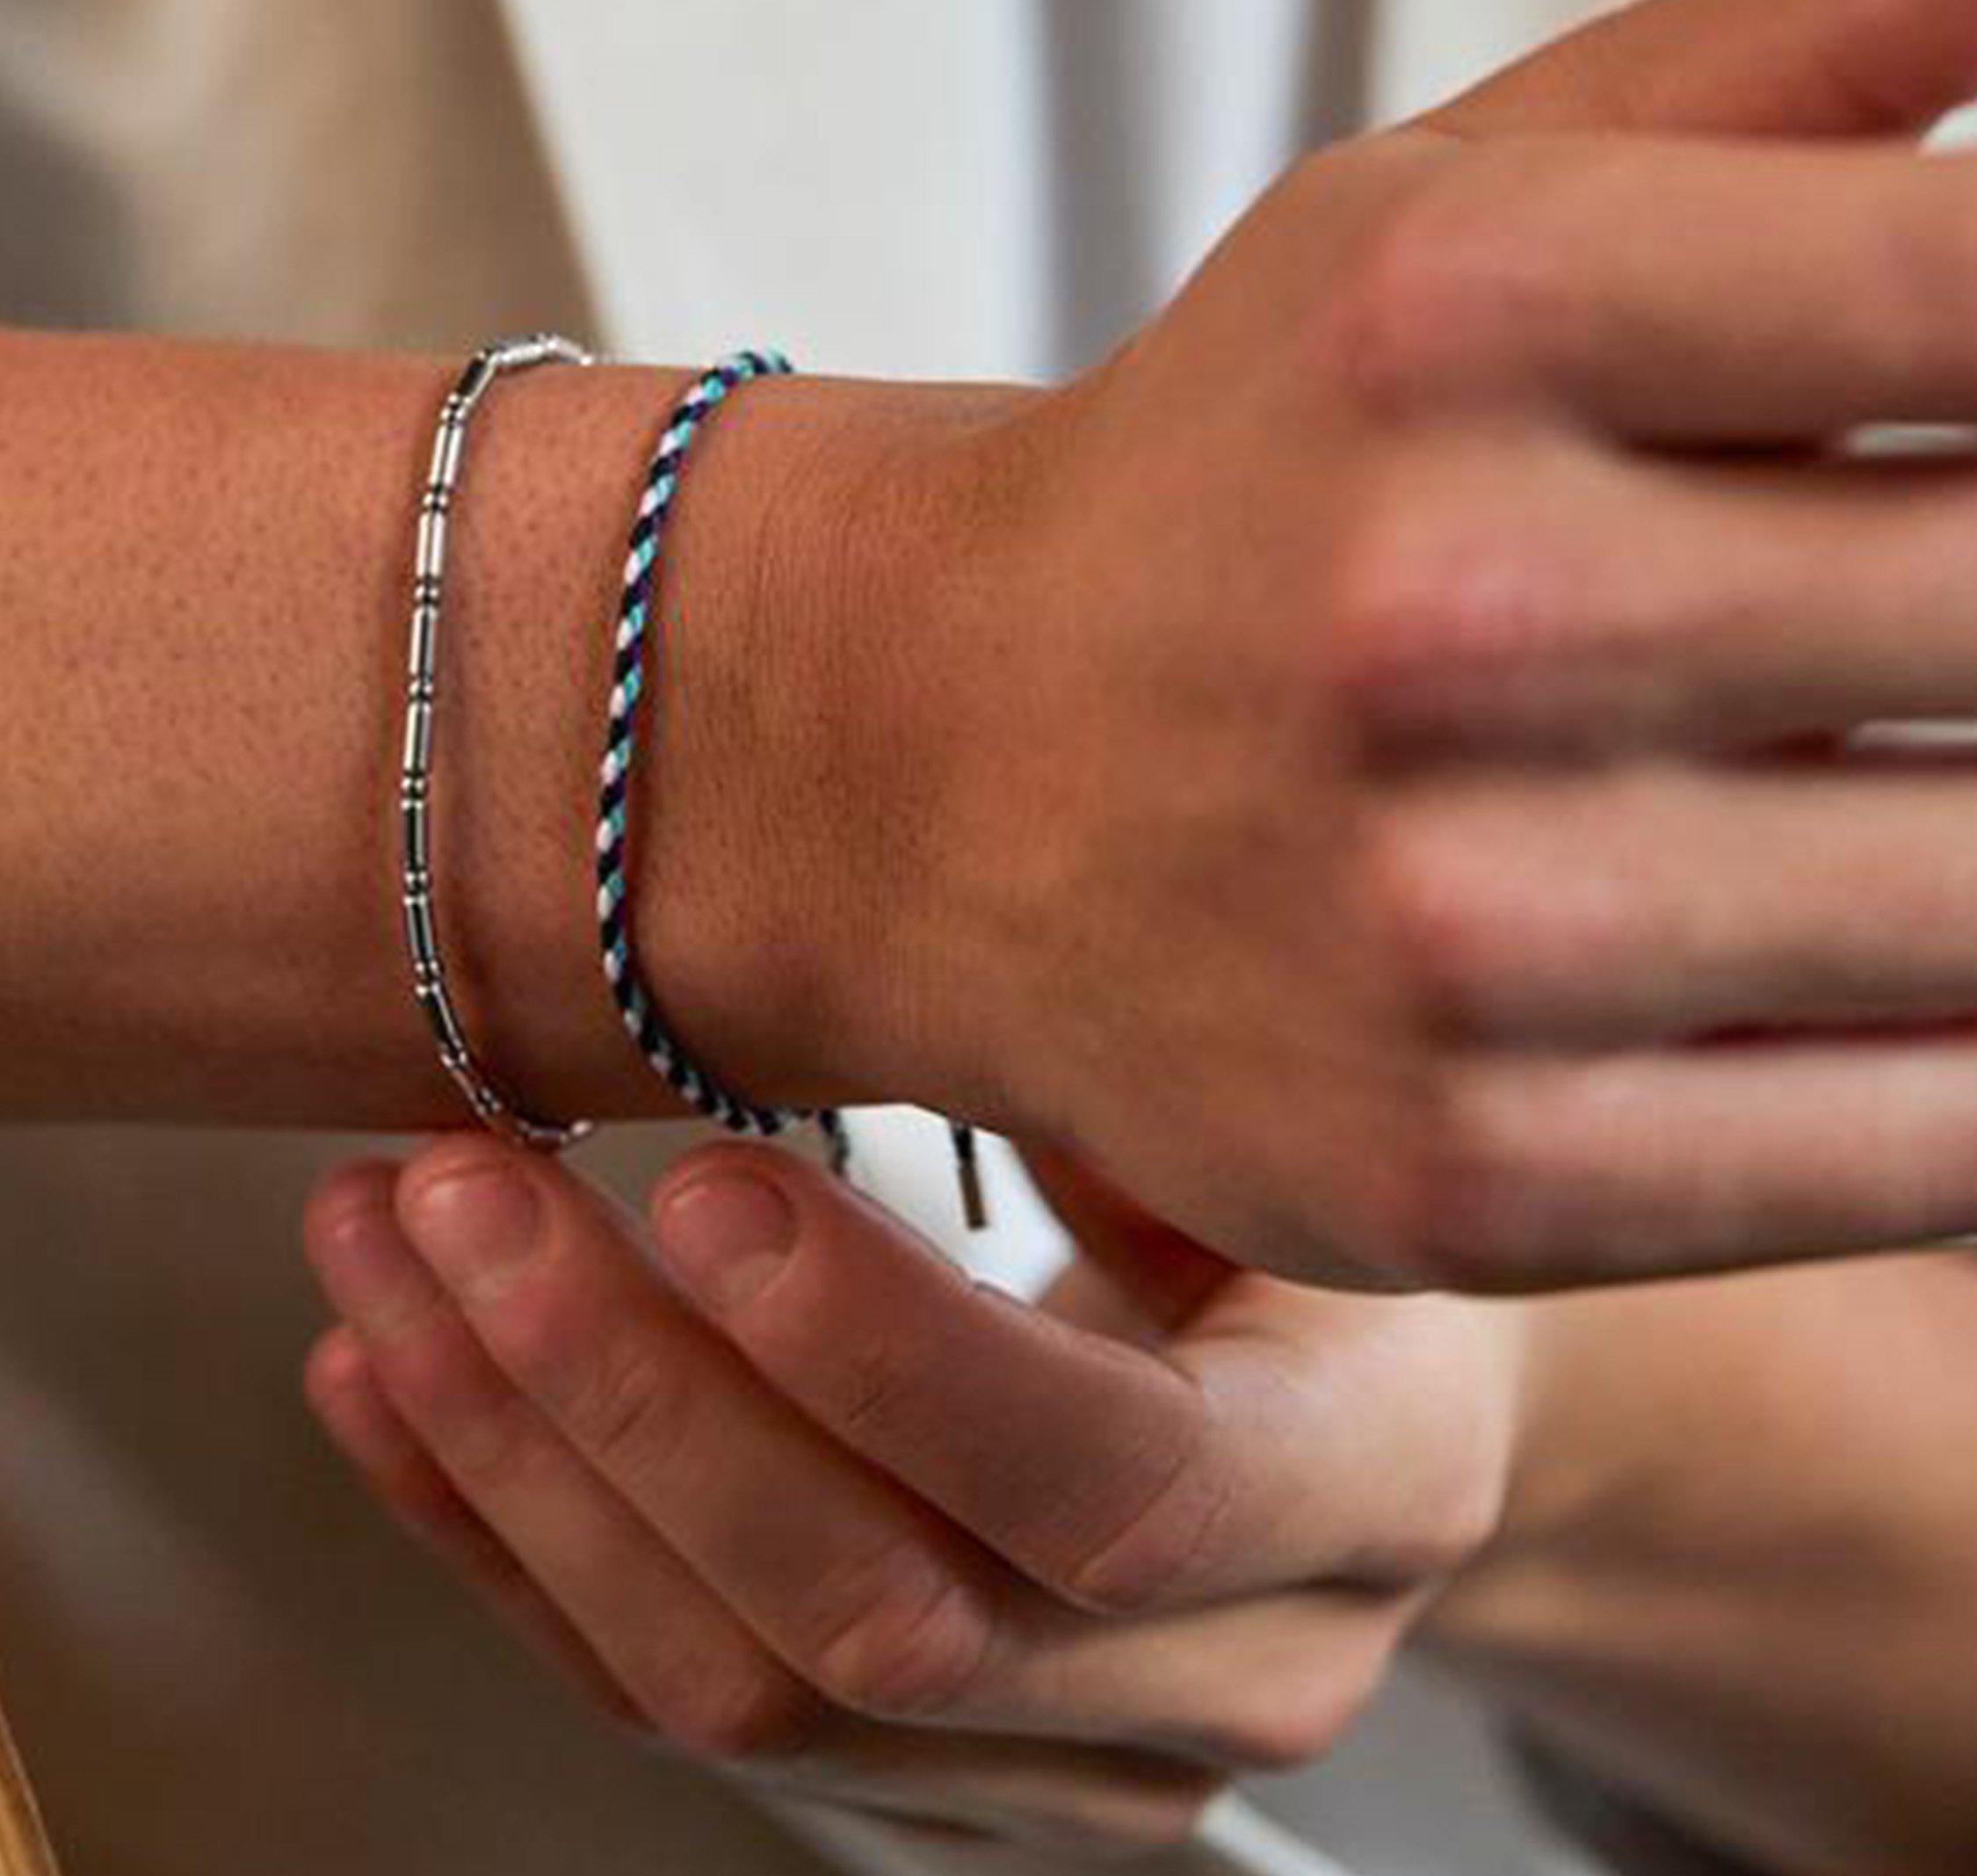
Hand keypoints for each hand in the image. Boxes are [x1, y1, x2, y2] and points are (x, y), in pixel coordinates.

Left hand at [304, 1136, 1525, 1857]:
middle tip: (468, 1191)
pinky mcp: (916, 1780)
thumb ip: (1137, 1074)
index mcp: (1359, 1488)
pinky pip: (668, 1692)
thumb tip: (922, 941)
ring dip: (524, 1462)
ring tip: (388, 1251)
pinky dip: (505, 1536)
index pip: (1112, 1488)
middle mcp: (1225, 1676)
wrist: (1372, 1399)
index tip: (709, 1186)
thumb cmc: (1337, 1209)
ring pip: (739, 1687)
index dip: (892, 1358)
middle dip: (637, 1401)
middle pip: (882, 1619)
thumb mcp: (1298, 1112)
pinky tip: (391, 1383)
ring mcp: (1056, 1768)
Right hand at [763, 0, 1976, 1286]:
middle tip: (1952, 596)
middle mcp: (1445, 606)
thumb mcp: (1465, 188)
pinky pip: (1931, 1138)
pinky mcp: (1476, 1176)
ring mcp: (1455, 927)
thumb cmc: (1254, 456)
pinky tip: (1916, 933)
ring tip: (1925, 727)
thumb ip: (1812, 28)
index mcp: (1465, 305)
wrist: (937, 765)